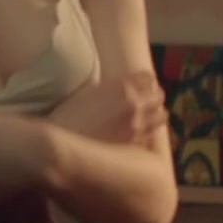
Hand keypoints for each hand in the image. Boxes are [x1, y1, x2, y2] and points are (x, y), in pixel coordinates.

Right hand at [48, 70, 168, 148]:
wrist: (60, 145)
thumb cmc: (67, 118)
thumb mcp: (87, 93)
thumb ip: (108, 89)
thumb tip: (119, 89)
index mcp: (121, 86)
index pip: (147, 77)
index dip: (145, 81)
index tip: (142, 86)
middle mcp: (134, 104)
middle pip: (158, 95)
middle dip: (153, 97)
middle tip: (147, 101)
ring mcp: (137, 125)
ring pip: (162, 116)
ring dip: (156, 114)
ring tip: (148, 118)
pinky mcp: (135, 144)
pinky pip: (152, 136)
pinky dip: (148, 133)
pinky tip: (139, 135)